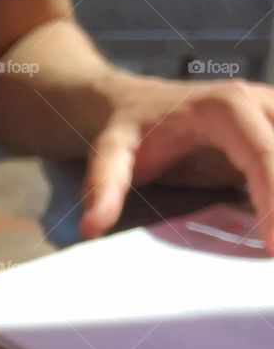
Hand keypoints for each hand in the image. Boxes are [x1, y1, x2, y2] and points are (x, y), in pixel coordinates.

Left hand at [81, 74, 273, 251]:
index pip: (264, 154)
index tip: (273, 246)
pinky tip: (273, 227)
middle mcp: (256, 102)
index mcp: (224, 108)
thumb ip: (104, 185)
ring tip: (273, 245)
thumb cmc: (125, 128)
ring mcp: (269, 113)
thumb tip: (92, 226)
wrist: (130, 103)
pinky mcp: (271, 129)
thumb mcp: (109, 153)